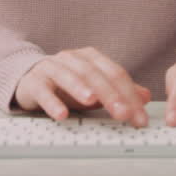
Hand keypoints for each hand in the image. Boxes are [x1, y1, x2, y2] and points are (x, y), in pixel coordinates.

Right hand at [14, 47, 152, 126]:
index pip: (115, 73)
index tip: (140, 116)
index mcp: (90, 58)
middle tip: (123, 114)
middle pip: (94, 74)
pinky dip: (52, 102)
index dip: (130, 94)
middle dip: (111, 94)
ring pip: (68, 76)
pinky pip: (43, 91)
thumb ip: (119, 91)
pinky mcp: (33, 81)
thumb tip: (146, 96)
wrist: (29, 78)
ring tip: (92, 101)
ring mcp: (51, 68)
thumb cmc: (65, 85)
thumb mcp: (95, 87)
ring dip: (80, 88)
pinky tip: (61, 114)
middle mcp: (72, 59)